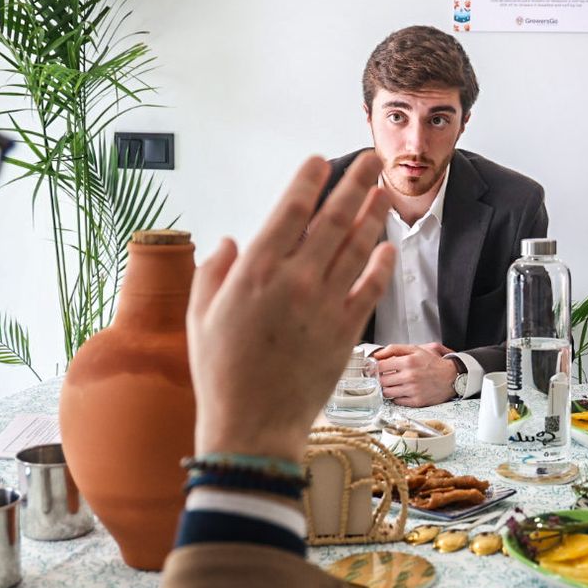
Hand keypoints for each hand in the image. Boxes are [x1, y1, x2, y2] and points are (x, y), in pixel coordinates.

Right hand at [188, 154, 395, 461]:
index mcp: (253, 273)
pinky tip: (389, 246)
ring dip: (373, 215)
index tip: (319, 162)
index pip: (289, 211)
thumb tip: (230, 241)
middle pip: (332, 219)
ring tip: (384, 191)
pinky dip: (382, 264)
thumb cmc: (220, 374)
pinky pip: (371, 288)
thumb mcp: (198, 318)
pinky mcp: (346, 332)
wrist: (252, 427)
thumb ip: (212, 273)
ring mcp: (324, 305)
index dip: (307, 182)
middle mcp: (294, 281)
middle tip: (370, 160)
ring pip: (357, 247)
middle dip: (354, 184)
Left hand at [371, 344, 458, 406]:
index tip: (375, 368)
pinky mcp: (417, 401)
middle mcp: (410, 376)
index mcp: (408, 361)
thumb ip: (394, 349)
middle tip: (384, 376)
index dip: (375, 367)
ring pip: (387, 392)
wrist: (452, 377)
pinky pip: (397, 401)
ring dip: (387, 388)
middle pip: (382, 381)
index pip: (380, 366)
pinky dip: (397, 397)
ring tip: (394, 383)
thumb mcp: (415, 349)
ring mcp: (413, 390)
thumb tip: (377, 355)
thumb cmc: (433, 363)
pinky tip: (402, 391)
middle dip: (381, 378)